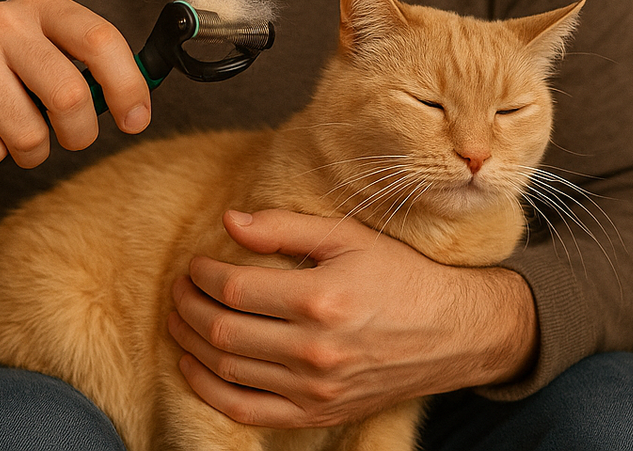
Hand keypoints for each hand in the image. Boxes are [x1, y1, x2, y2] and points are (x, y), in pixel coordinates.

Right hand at [0, 0, 150, 180]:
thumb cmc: (0, 75)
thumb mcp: (46, 52)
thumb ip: (92, 69)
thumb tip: (139, 103)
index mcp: (42, 4)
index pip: (101, 40)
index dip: (128, 86)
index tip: (137, 120)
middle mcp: (4, 18)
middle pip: (70, 94)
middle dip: (79, 132)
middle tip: (72, 138)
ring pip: (30, 132)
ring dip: (32, 150)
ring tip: (16, 133)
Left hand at [167, 209, 537, 428]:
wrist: (453, 331)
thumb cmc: (400, 275)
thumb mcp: (348, 236)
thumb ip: (286, 227)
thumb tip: (230, 220)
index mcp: (321, 298)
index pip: (234, 289)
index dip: (202, 274)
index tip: (195, 263)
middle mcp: (315, 349)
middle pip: (222, 331)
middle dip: (187, 307)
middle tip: (179, 288)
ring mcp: (315, 388)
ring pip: (226, 371)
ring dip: (191, 344)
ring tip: (180, 319)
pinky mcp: (318, 412)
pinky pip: (246, 411)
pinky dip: (210, 390)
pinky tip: (196, 366)